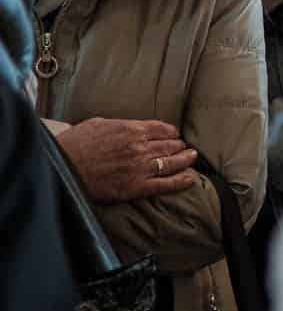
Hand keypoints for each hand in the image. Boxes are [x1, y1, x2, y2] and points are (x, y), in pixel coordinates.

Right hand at [55, 118, 197, 203]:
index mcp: (132, 129)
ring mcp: (140, 167)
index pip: (163, 129)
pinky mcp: (135, 187)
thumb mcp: (99, 123)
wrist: (63, 166)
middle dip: (180, 146)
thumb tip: (130, 126)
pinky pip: (164, 184)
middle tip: (186, 147)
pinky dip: (180, 181)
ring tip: (192, 158)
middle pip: (170, 145)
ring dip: (185, 159)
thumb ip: (121, 124)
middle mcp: (140, 147)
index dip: (172, 133)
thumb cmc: (76, 144)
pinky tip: (189, 178)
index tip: (175, 135)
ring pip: (171, 162)